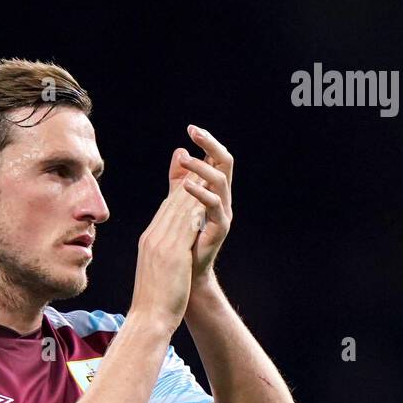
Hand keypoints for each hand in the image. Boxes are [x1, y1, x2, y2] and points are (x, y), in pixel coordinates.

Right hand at [130, 180, 204, 332]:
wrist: (149, 319)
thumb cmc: (153, 303)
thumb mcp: (156, 273)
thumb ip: (161, 255)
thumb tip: (167, 250)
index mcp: (148, 241)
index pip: (165, 210)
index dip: (178, 192)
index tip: (191, 177)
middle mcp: (152, 237)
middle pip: (172, 203)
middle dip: (188, 181)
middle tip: (203, 162)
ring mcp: (161, 243)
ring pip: (180, 208)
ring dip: (195, 188)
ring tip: (208, 170)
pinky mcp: (172, 252)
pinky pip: (187, 223)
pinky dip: (197, 207)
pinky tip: (209, 196)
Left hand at [168, 126, 233, 281]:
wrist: (184, 273)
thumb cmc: (182, 240)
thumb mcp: (178, 204)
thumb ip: (179, 180)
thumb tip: (179, 151)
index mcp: (213, 190)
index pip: (215, 159)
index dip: (206, 142)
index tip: (191, 129)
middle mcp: (222, 198)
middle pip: (224, 162)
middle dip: (210, 144)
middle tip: (194, 131)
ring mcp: (223, 212)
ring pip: (220, 180)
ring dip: (202, 167)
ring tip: (186, 159)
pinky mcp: (220, 227)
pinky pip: (214, 205)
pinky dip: (200, 193)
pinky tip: (186, 186)